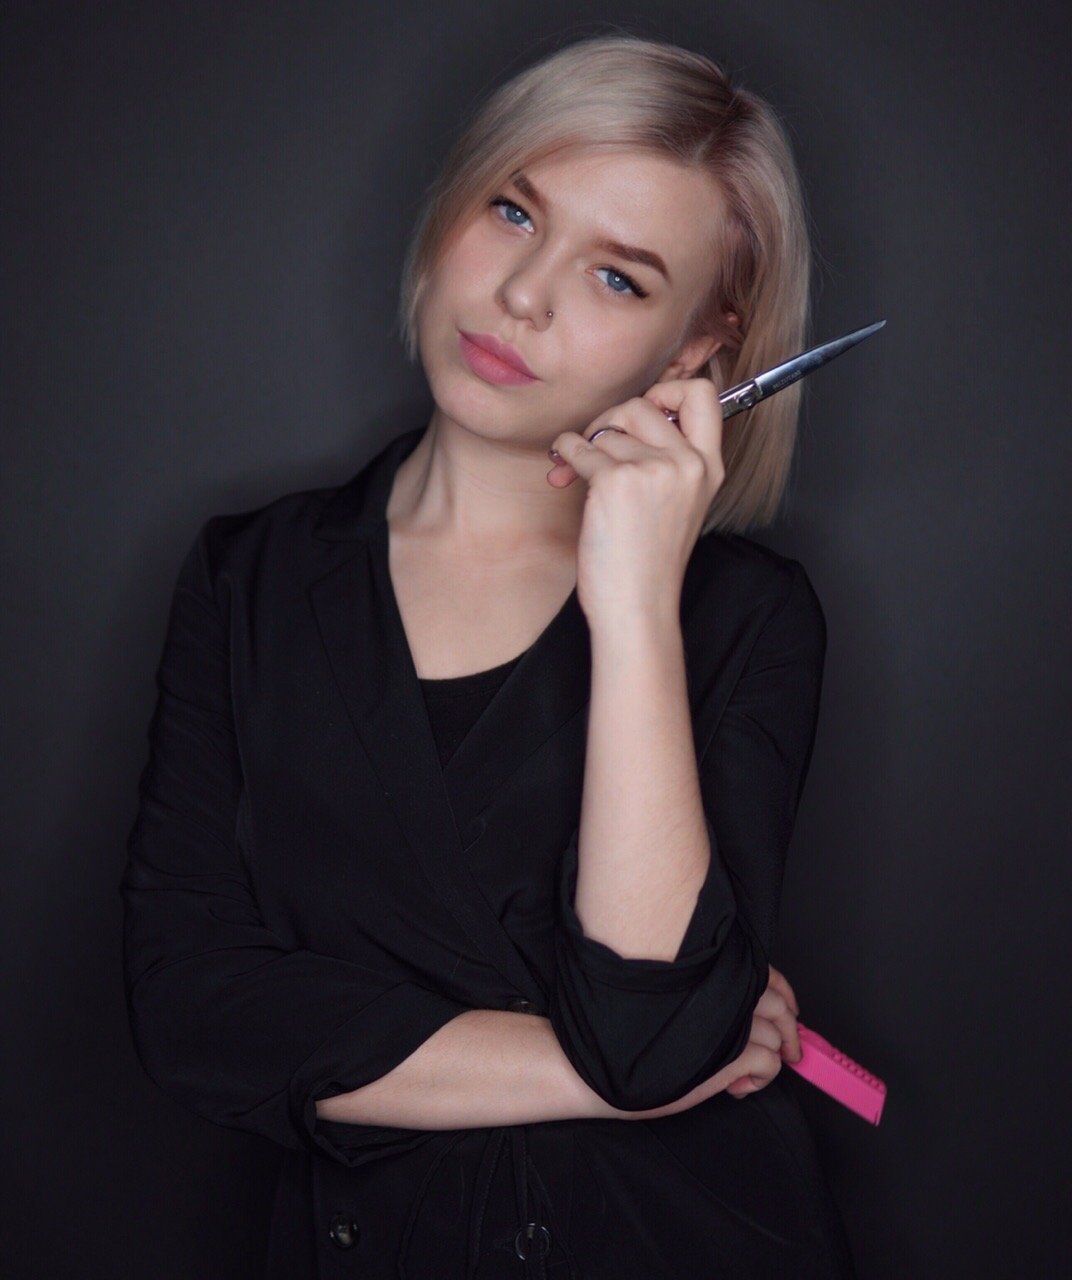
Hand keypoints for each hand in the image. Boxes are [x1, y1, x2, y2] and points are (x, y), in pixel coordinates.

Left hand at [546, 379, 725, 626]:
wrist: (637, 606)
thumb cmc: (647, 562)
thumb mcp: (678, 504)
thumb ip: (666, 460)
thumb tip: (622, 421)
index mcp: (708, 468)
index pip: (703, 394)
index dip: (668, 390)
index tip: (644, 413)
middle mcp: (687, 463)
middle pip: (641, 404)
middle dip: (609, 421)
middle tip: (596, 447)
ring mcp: (654, 470)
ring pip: (606, 430)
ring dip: (584, 449)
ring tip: (579, 478)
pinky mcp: (617, 481)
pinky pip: (579, 447)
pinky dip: (565, 457)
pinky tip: (564, 477)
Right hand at [591, 964, 801, 1119]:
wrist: (601, 1066)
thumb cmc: (628, 1037)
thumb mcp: (672, 1004)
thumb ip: (707, 997)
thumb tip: (746, 1012)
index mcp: (710, 977)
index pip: (766, 976)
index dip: (785, 994)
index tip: (792, 1010)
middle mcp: (722, 994)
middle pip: (778, 1006)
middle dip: (789, 1031)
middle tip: (791, 1050)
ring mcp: (727, 1024)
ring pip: (776, 1037)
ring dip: (770, 1057)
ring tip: (748, 1072)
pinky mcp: (728, 1056)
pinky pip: (768, 1063)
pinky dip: (762, 1077)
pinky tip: (740, 1086)